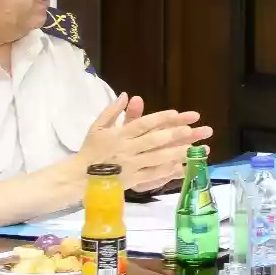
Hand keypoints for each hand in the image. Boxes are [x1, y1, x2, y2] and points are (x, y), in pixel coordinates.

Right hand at [79, 94, 213, 190]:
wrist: (79, 177)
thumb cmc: (90, 150)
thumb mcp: (97, 127)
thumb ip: (112, 111)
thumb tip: (126, 95)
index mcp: (119, 135)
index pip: (142, 124)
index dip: (160, 118)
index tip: (176, 112)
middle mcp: (128, 149)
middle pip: (154, 140)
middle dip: (175, 134)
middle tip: (194, 130)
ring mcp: (132, 165)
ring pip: (158, 158)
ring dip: (178, 153)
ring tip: (196, 149)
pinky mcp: (134, 180)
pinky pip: (153, 175)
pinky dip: (168, 171)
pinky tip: (183, 167)